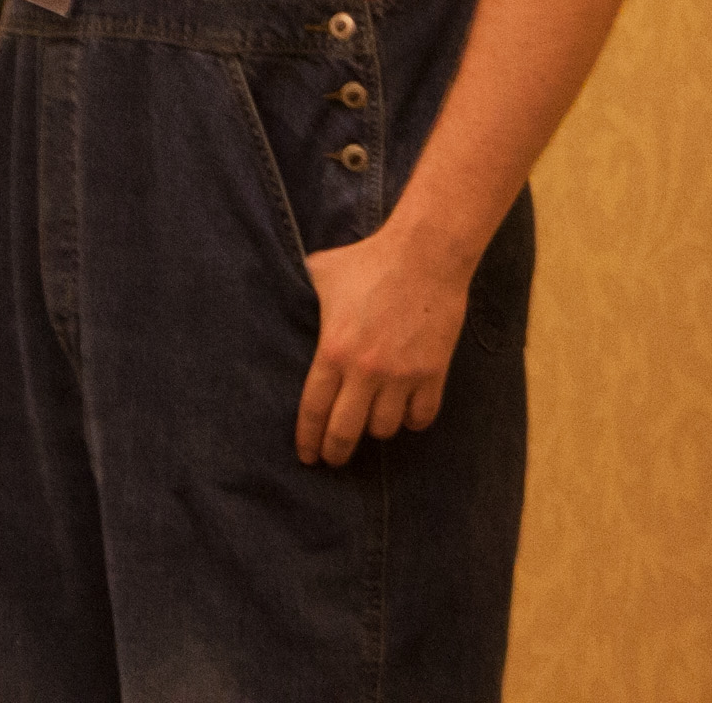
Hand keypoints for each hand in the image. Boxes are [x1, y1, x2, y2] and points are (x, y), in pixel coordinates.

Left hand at [295, 216, 471, 463]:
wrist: (425, 254)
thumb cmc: (369, 260)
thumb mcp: (321, 273)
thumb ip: (301, 294)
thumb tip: (279, 297)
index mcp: (333, 350)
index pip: (314, 411)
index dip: (308, 440)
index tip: (307, 456)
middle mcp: (365, 370)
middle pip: (345, 432)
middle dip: (336, 452)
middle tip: (333, 459)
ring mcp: (401, 375)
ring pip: (384, 429)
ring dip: (374, 429)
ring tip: (370, 421)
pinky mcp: (432, 373)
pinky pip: (421, 418)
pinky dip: (412, 420)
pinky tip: (405, 412)